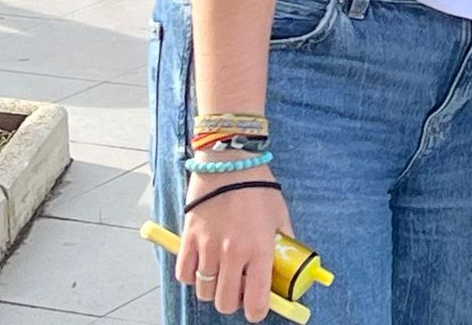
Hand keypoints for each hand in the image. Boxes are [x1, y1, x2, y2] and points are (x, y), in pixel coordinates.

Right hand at [176, 167, 291, 322]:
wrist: (230, 162)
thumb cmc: (258, 187)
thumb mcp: (280, 215)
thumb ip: (284, 243)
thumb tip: (287, 265)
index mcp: (260, 249)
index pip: (257, 300)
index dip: (258, 311)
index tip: (258, 308)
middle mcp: (233, 253)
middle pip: (226, 303)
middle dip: (234, 302)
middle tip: (239, 289)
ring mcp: (208, 247)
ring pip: (204, 292)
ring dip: (213, 289)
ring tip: (222, 274)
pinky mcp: (189, 239)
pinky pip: (184, 274)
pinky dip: (192, 276)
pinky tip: (203, 263)